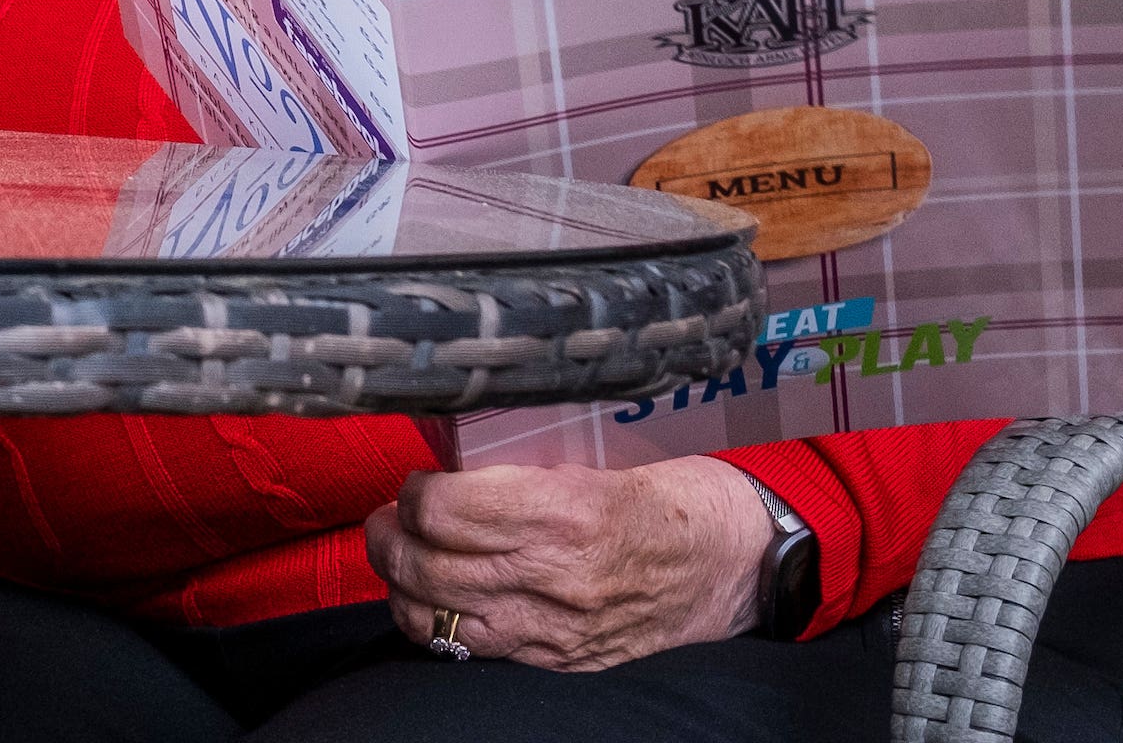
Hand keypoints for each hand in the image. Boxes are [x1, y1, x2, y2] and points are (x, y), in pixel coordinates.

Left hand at [366, 460, 774, 668]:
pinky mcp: (565, 660)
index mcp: (565, 513)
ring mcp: (560, 627)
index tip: (415, 482)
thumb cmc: (665, 500)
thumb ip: (515, 475)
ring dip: (403, 585)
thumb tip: (440, 469)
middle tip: (387, 518)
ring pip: (438, 615)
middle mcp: (558, 577)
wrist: (734, 564)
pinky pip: (476, 650)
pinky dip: (440, 624)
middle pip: (428, 563)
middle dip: (390, 537)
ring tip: (400, 558)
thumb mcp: (590, 464)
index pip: (444, 510)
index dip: (413, 493)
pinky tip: (434, 601)